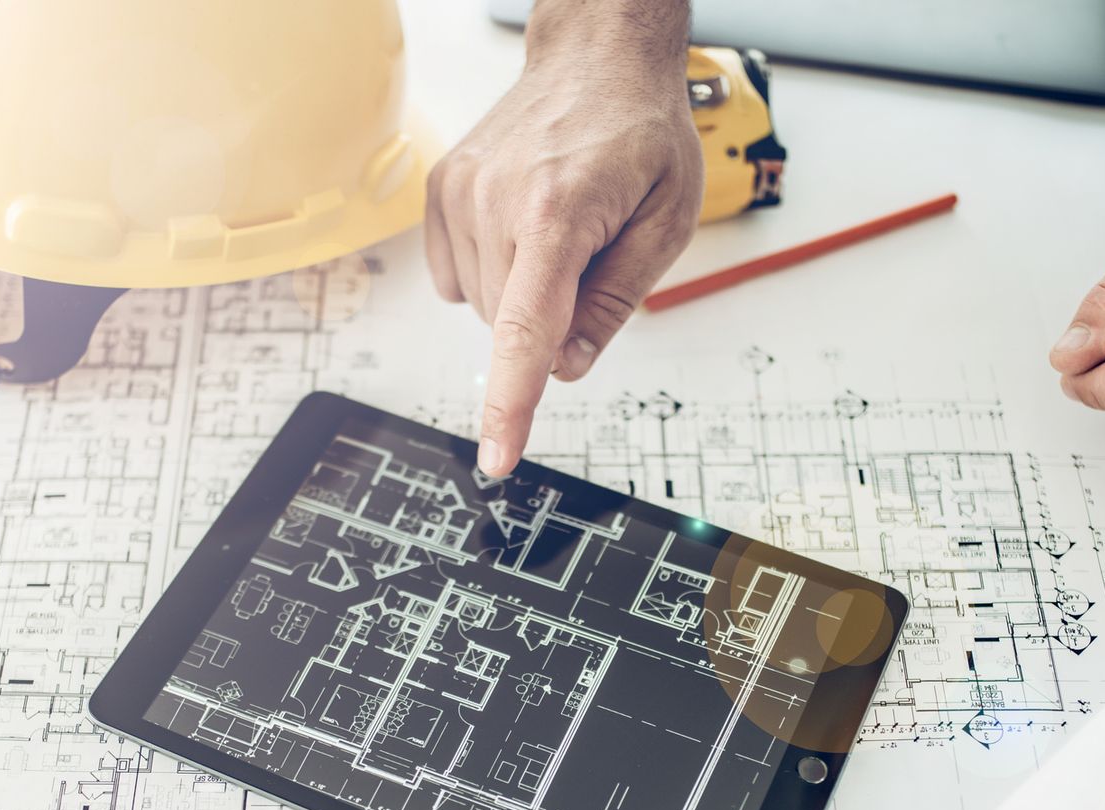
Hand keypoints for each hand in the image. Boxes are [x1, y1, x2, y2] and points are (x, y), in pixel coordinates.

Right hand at [427, 19, 701, 475]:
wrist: (597, 58)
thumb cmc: (640, 132)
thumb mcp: (665, 223)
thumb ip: (614, 303)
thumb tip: (564, 368)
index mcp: (557, 211)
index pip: (526, 331)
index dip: (512, 405)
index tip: (498, 457)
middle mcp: (494, 201)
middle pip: (513, 326)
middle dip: (553, 317)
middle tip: (593, 254)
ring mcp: (458, 193)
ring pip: (485, 306)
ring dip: (525, 291)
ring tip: (561, 226)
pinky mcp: (439, 191)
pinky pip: (458, 278)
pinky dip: (493, 273)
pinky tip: (523, 229)